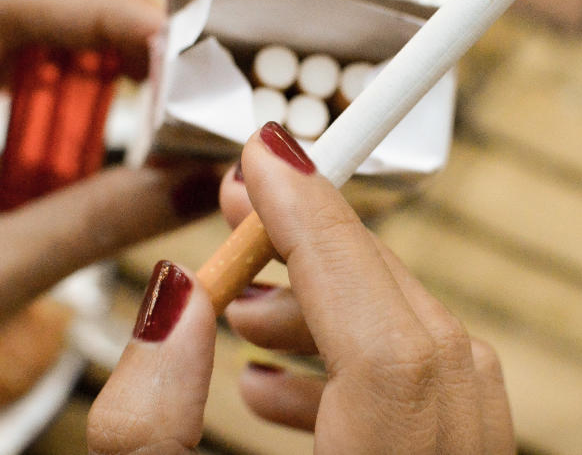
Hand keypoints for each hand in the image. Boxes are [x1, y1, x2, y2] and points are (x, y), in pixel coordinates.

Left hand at [0, 0, 221, 451]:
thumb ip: (99, 224)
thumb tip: (202, 181)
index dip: (93, 7)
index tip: (174, 38)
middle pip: (2, 3)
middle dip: (95, 18)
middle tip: (177, 54)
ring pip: (7, 48)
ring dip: (85, 67)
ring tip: (159, 94)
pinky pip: (5, 104)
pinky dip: (66, 118)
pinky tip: (112, 141)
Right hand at [88, 122, 514, 453]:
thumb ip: (149, 424)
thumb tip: (171, 298)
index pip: (390, 352)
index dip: (327, 240)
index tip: (270, 157)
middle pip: (416, 334)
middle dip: (323, 251)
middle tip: (244, 207)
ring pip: (432, 359)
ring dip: (335, 307)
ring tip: (244, 310)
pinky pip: (429, 405)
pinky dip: (357, 369)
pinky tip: (275, 381)